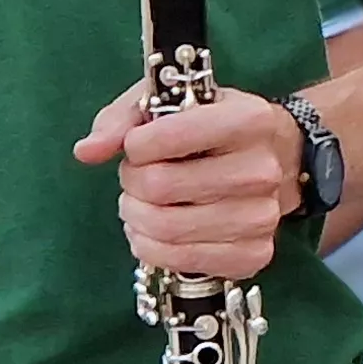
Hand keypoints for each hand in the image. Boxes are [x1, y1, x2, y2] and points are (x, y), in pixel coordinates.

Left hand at [78, 85, 304, 281]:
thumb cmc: (212, 126)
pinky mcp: (255, 254)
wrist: (274, 159)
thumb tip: (88, 151)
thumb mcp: (170, 102)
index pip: (167, 138)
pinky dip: (153, 249)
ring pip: (166, 228)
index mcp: (249, 119)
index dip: (135, 144)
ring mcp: (263, 216)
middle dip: (132, 182)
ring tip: (141, 205)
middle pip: (160, 187)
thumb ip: (123, 119)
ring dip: (137, 218)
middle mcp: (262, 169)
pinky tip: (154, 232)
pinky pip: (182, 261)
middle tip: (136, 177)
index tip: (138, 145)